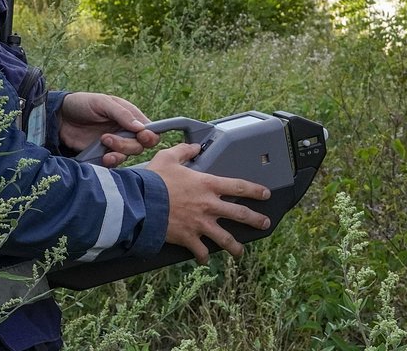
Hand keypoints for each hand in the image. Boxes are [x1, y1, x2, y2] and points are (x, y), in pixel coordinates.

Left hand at [59, 92, 159, 166]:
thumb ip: (122, 114)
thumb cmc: (82, 104)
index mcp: (130, 116)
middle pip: (140, 145)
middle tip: (109, 137)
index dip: (150, 135)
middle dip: (128, 144)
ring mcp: (115, 144)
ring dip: (119, 152)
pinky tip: (103, 157)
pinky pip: (115, 162)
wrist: (59, 118)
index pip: (150, 129)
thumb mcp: (102, 103)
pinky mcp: (104, 154)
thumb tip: (141, 127)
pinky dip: (112, 162)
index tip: (142, 136)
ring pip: (129, 155)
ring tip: (103, 142)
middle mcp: (126, 131)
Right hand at [147, 143, 272, 263]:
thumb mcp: (168, 157)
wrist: (141, 203)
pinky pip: (201, 251)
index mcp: (207, 184)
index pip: (239, 186)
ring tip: (240, 252)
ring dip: (235, 246)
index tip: (265, 194)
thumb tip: (193, 146)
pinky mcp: (188, 238)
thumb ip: (183, 151)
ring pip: (225, 238)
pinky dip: (204, 256)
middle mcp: (209, 205)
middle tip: (265, 223)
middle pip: (240, 214)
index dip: (255, 190)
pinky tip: (206, 259)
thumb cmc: (154, 180)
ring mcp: (200, 224)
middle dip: (256, 219)